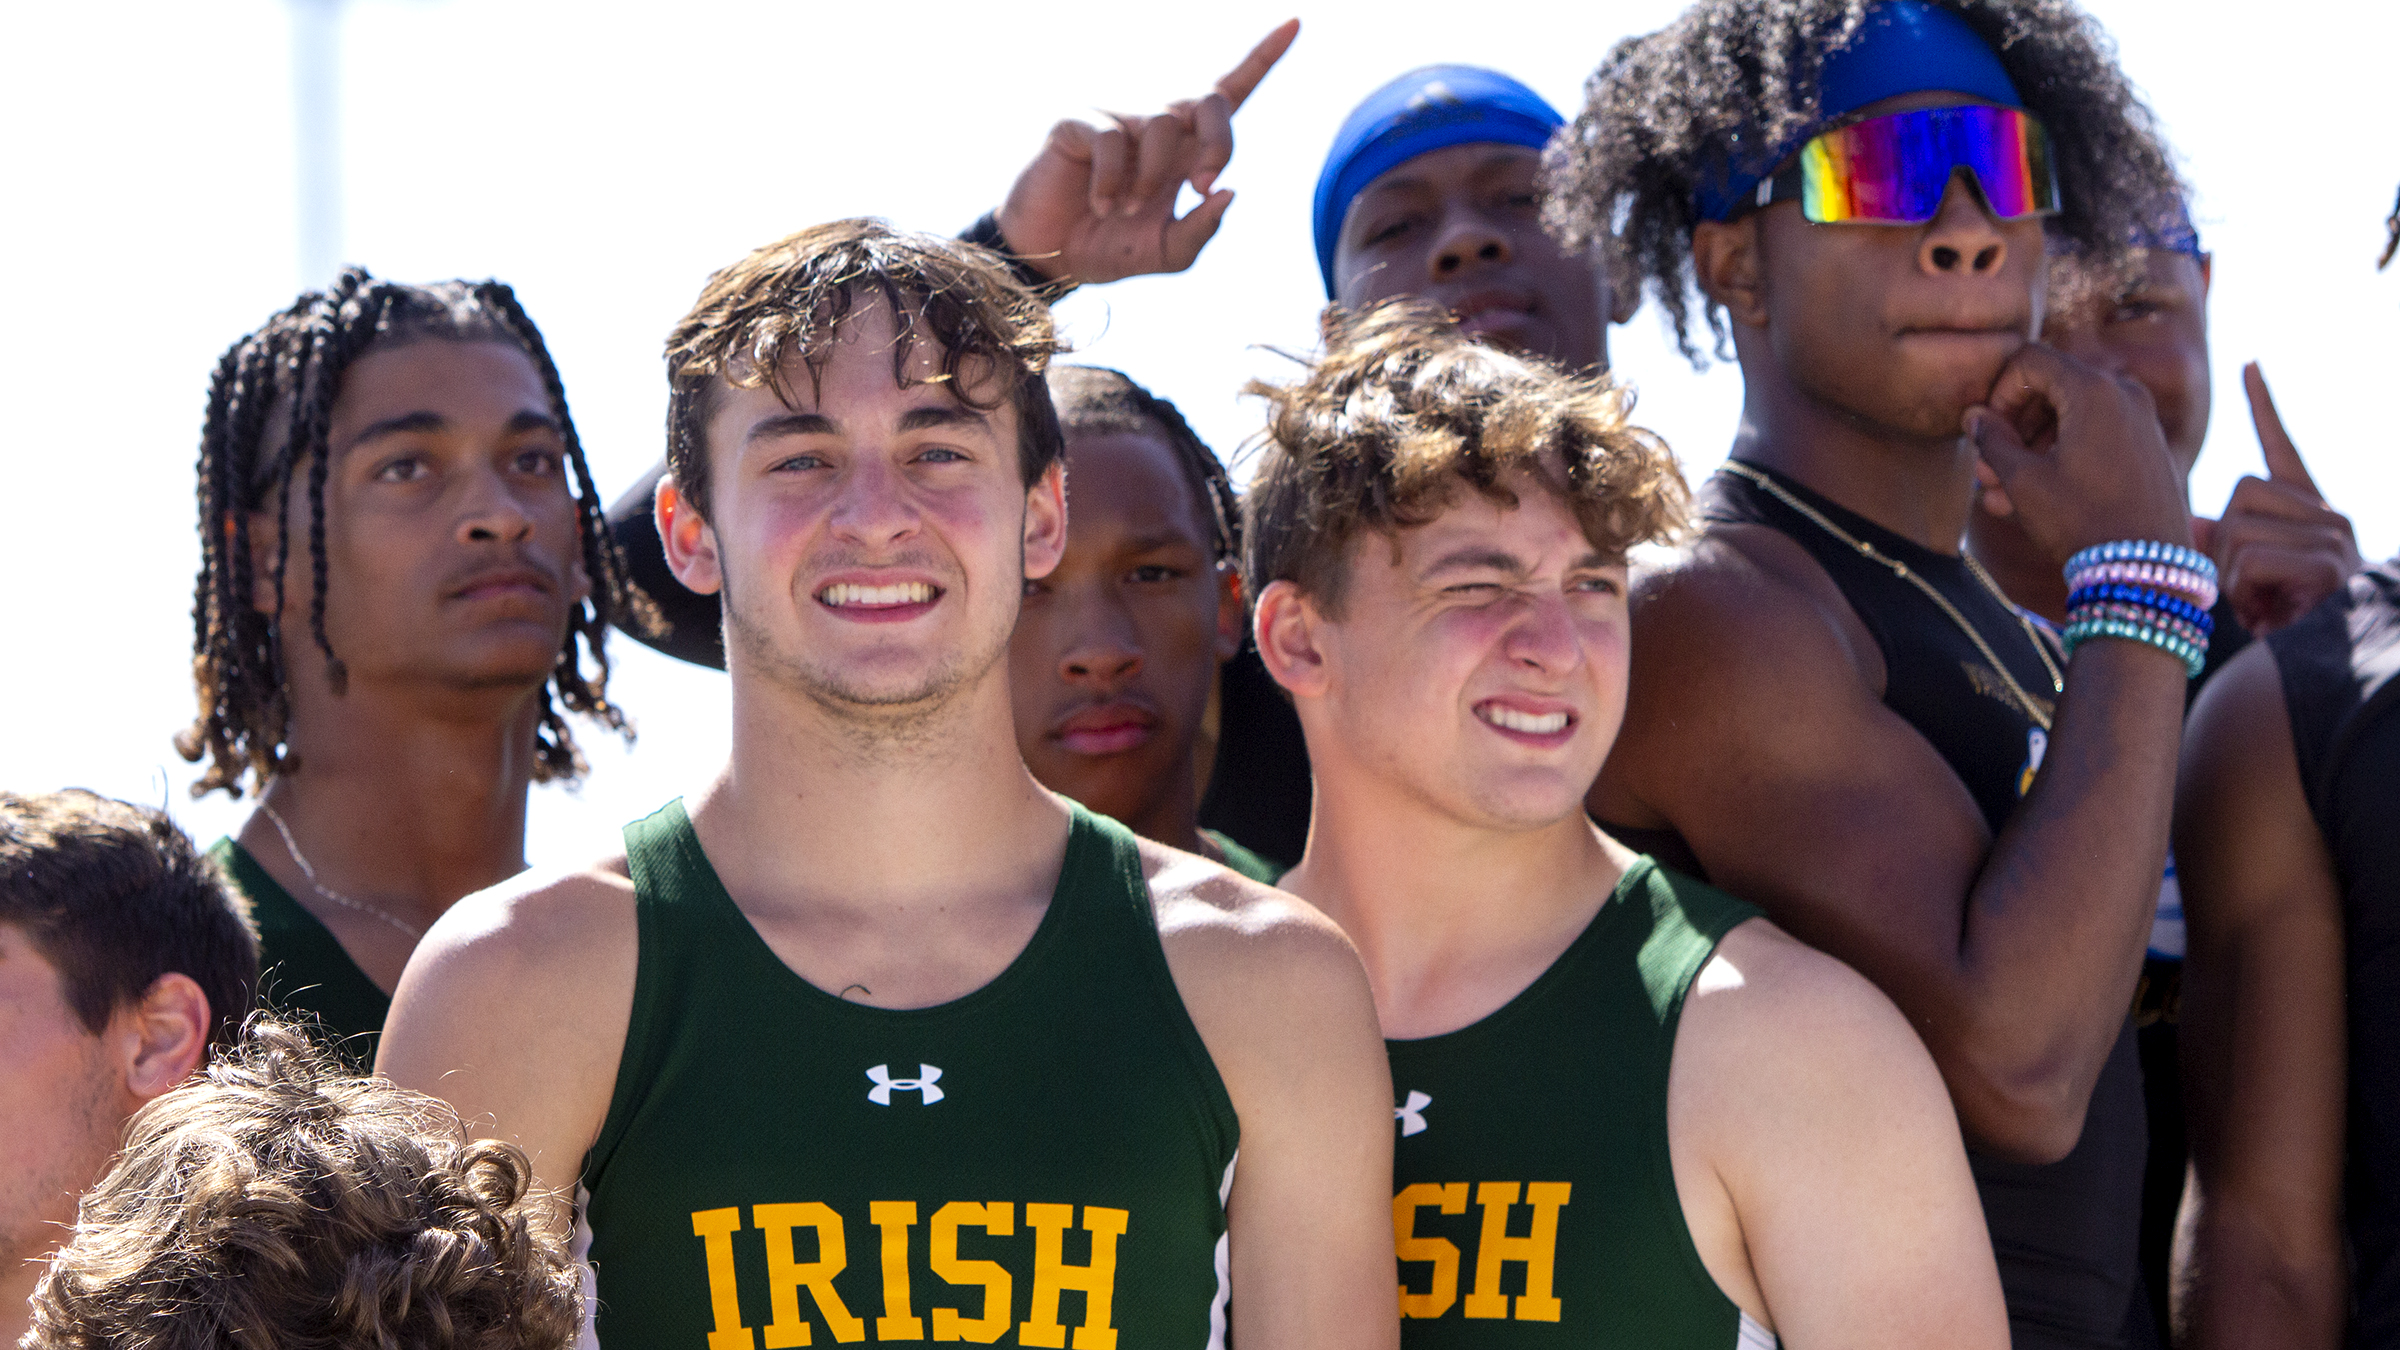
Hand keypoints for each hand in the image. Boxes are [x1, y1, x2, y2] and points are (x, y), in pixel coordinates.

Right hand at [993, 20, 1296, 285]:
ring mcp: (1118, 117)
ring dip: (1151, 178)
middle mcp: (1157, 123)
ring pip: (1163, 124)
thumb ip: (1202, 230)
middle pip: (1210, 99)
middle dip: (1219, 142)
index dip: (1262, 58)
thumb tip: (1227, 191)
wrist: (1050, 256)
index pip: (1230, 92)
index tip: (1295, 24)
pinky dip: (1113, 182)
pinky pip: (1113, 139)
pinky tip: (1100, 205)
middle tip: (1203, 185)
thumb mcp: (1167, 252)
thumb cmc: (1109, 247)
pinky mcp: (1079, 121)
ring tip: (1125, 210)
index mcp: (1186, 148)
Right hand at [1966, 343, 2192, 563]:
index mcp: (2094, 389)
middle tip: (1987, 468)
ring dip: (2032, 446)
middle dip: (2013, 425)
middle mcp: (2124, 392)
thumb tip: (1975, 417)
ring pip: (2070, 415)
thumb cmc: (2083, 522)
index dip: (1999, 392)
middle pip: (2051, 386)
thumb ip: (1992, 441)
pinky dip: (2062, 454)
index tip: (1987, 430)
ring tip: (2001, 493)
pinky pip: (2095, 434)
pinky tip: (2034, 497)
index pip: (2029, 360)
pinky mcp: (2148, 445)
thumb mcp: (2023, 482)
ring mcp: (2141, 418)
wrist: (2148, 569)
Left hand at [2188, 362, 2361, 633]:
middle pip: (2238, 493)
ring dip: (2229, 574)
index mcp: (2308, 510)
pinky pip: (2249, 559)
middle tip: (2243, 585)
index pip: (2281, 447)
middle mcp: (2327, 513)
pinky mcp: (2326, 564)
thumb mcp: (2246, 577)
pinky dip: (2242, 591)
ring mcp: (2332, 537)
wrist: (2330, 667)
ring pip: (2237, 528)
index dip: (2263, 406)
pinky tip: (2268, 614)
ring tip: (2258, 603)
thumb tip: (2195, 523)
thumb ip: (2224, 542)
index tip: (2248, 364)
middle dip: (2222, 543)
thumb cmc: (2285, 624)